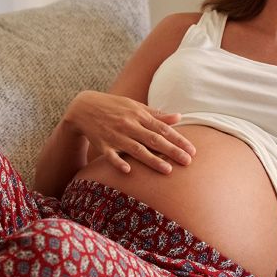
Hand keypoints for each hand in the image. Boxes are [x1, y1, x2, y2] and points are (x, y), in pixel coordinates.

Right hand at [64, 90, 195, 173]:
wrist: (84, 107)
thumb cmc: (114, 107)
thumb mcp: (135, 106)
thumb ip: (157, 114)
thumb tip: (179, 117)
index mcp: (139, 115)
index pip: (163, 129)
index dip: (178, 140)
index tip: (192, 151)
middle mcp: (129, 125)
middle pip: (154, 140)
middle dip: (172, 151)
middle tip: (188, 162)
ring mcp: (115, 135)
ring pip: (137, 149)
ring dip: (152, 160)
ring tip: (167, 170)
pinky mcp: (102, 145)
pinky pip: (111, 155)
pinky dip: (118, 162)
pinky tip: (128, 171)